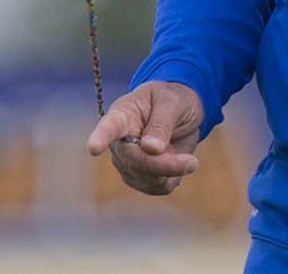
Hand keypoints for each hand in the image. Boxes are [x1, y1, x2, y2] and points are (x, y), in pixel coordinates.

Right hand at [86, 80, 203, 195]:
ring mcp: (127, 163)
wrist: (181, 113)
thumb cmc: (172, 100)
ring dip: (173, 170)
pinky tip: (178, 163)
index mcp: (121, 116)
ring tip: (186, 156)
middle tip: (192, 162)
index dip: (101, 138)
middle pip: (134, 162)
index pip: (108, 128)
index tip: (94, 147)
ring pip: (147, 179)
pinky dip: (174, 178)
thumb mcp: (172, 102)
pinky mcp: (140, 178)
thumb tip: (150, 148)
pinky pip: (157, 188)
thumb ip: (161, 123)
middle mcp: (119, 143)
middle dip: (164, 164)